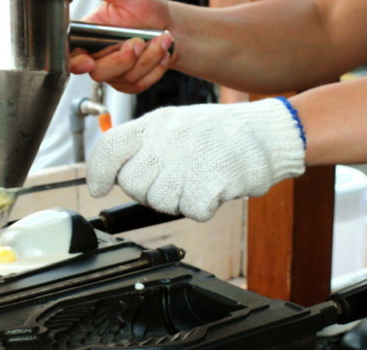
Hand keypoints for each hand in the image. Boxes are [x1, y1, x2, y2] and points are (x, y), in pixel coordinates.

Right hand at [70, 0, 173, 93]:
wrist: (168, 25)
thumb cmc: (145, 8)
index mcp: (89, 35)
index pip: (71, 54)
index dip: (75, 62)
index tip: (88, 62)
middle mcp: (98, 55)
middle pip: (99, 72)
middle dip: (123, 59)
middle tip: (139, 41)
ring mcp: (113, 71)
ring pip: (123, 78)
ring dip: (146, 60)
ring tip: (159, 40)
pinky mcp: (128, 82)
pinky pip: (137, 85)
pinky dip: (154, 70)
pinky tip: (161, 54)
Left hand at [87, 98, 306, 220]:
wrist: (269, 132)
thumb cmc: (220, 134)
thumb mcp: (176, 125)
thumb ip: (144, 145)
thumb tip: (112, 173)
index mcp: (155, 122)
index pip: (110, 147)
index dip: (97, 171)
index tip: (98, 187)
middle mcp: (167, 137)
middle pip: (132, 184)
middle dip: (147, 191)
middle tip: (173, 181)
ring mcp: (187, 158)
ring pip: (158, 201)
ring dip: (177, 200)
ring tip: (197, 180)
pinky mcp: (209, 180)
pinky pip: (190, 210)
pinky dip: (202, 207)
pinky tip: (214, 187)